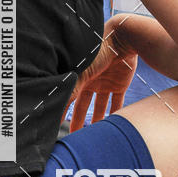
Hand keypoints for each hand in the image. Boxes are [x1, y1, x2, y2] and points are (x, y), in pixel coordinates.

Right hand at [68, 16, 137, 130]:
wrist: (122, 39)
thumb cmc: (97, 51)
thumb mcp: (82, 72)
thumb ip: (72, 90)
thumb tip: (57, 107)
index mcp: (78, 77)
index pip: (68, 98)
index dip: (61, 112)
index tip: (54, 126)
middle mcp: (90, 81)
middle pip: (82, 105)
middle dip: (78, 121)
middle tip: (74, 138)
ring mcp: (105, 83)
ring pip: (99, 106)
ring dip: (96, 120)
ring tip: (93, 136)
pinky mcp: (120, 84)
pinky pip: (117, 102)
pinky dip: (116, 113)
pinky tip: (114, 126)